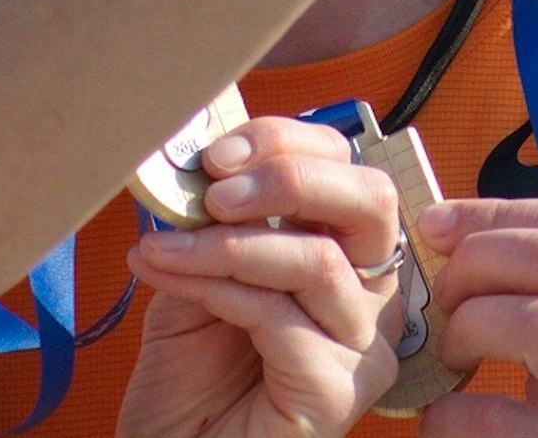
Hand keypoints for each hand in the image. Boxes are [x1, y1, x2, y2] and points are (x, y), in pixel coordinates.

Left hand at [116, 118, 403, 437]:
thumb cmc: (189, 379)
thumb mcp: (197, 274)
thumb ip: (212, 222)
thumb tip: (199, 162)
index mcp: (347, 255)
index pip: (348, 167)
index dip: (284, 142)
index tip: (214, 154)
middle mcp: (372, 296)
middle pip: (371, 200)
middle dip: (287, 175)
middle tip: (215, 190)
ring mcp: (364, 348)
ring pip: (318, 260)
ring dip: (228, 243)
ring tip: (165, 248)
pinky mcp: (340, 393)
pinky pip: (282, 318)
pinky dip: (217, 289)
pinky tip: (169, 281)